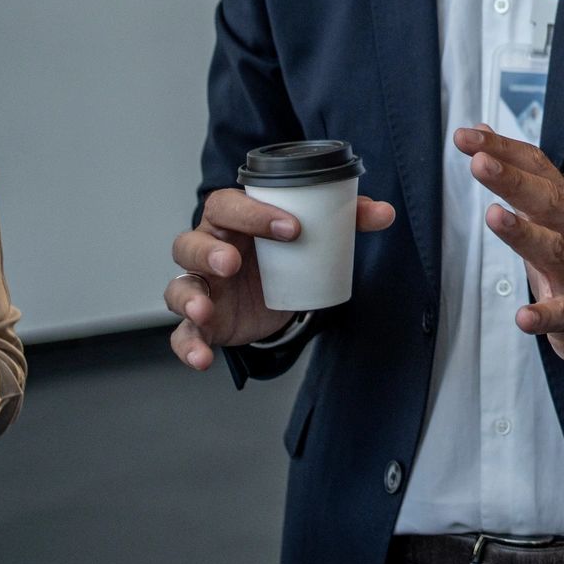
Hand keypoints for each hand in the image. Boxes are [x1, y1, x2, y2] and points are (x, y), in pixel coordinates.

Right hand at [165, 187, 394, 369]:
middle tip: (233, 262)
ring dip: (189, 297)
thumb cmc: (284, 251)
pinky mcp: (204, 322)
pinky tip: (203, 358)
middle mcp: (210, 250)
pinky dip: (189, 345)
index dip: (253, 213)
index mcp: (233, 221)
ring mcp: (203, 287)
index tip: (291, 228)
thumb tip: (385, 213)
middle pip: (190, 243)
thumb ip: (347, 220)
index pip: (228, 205)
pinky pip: (183, 334)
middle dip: (209, 252)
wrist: (277, 291)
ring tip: (206, 308)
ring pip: (179, 287)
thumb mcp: (314, 233)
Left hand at [456, 125, 563, 368]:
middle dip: (512, 181)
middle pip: (546, 201)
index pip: (536, 168)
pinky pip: (561, 313)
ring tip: (494, 216)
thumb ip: (517, 176)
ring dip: (523, 233)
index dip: (503, 149)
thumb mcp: (548, 213)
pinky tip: (523, 316)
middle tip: (478, 163)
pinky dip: (542, 314)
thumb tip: (483, 133)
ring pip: (553, 249)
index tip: (467, 136)